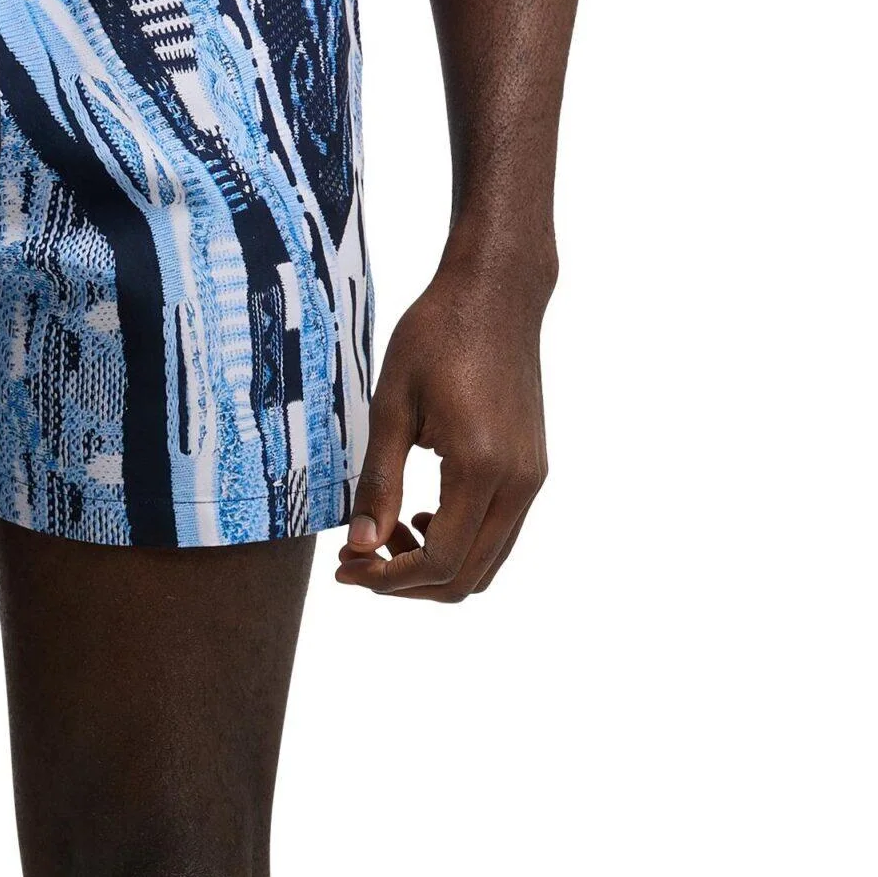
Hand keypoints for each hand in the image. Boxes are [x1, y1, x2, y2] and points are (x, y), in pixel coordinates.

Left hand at [335, 256, 550, 600]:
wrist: (496, 293)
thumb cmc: (436, 336)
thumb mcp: (390, 407)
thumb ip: (379, 483)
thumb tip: (361, 546)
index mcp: (481, 467)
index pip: (438, 562)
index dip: (386, 579)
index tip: (345, 566)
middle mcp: (518, 482)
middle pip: (465, 579)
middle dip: (406, 583)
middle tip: (357, 560)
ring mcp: (531, 479)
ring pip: (485, 564)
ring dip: (433, 567)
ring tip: (387, 535)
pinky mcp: (532, 470)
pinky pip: (497, 535)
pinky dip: (458, 545)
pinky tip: (421, 516)